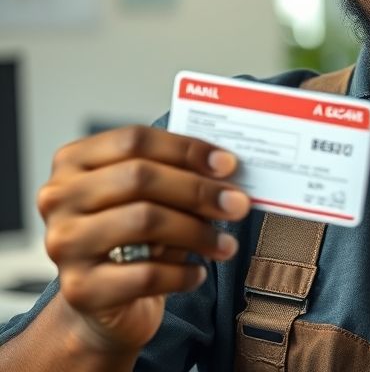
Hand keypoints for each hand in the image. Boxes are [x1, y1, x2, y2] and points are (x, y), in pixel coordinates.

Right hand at [37, 126, 250, 355]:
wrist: (103, 303)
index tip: (227, 164)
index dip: (186, 148)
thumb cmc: (131, 235)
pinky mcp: (79, 289)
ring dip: (197, 232)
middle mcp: (60, 197)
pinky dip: (181, 273)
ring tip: (226, 244)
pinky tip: (197, 273)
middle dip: (198, 190)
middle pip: (140, 177)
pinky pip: (145, 274)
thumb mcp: (149, 195)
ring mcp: (64, 243)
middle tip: (238, 203)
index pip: (135, 139)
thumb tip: (226, 168)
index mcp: (75, 160)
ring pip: (144, 221)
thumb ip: (177, 174)